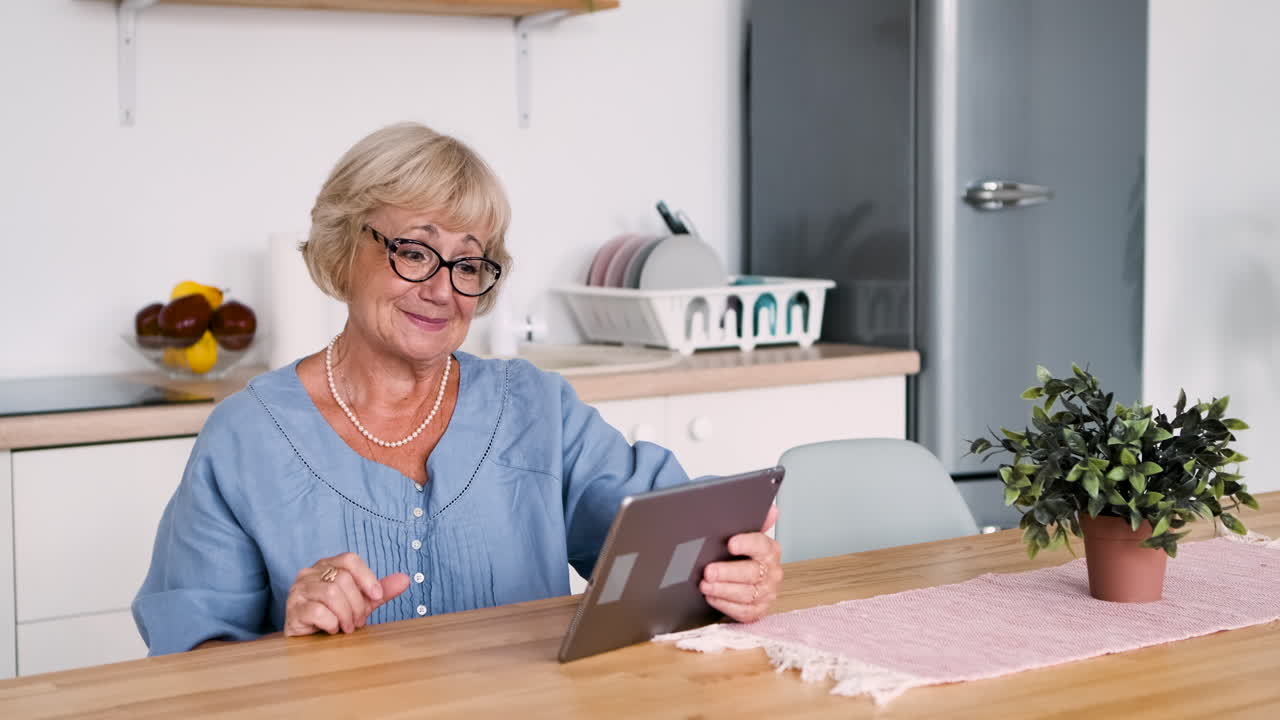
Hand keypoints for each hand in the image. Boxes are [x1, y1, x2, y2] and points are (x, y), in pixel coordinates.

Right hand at [284, 552, 409, 636]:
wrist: (308, 639)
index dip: (367, 577)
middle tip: (358, 621)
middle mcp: (309, 573)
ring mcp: (298, 590)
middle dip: (357, 604)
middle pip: (343, 579)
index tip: (377, 596)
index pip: (350, 559)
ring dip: (346, 615)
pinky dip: (331, 623)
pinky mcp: (292, 609)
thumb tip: (406, 579)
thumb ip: (380, 591)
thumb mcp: (361, 602)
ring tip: (347, 627)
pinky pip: (317, 611)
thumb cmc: (334, 615)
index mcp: (327, 565)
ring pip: (331, 594)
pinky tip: (331, 629)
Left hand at [700, 505, 781, 622]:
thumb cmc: (742, 556)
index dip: (746, 543)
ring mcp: (767, 593)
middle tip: (709, 571)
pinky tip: (712, 597)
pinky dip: (725, 605)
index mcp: (770, 550)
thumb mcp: (745, 536)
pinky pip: (743, 611)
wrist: (744, 579)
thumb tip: (771, 510)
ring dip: (723, 590)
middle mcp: (772, 572)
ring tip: (705, 585)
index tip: (730, 543)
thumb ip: (755, 522)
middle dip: (727, 572)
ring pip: (746, 594)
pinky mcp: (759, 610)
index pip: (761, 544)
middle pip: (751, 573)